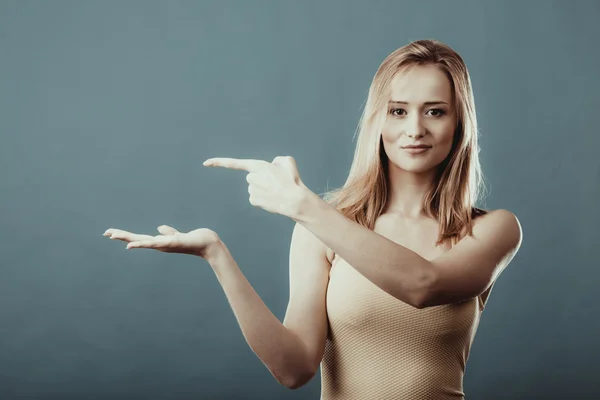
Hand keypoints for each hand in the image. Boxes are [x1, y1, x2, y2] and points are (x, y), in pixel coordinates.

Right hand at [103, 225, 221, 259]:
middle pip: (137, 240)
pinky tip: (131, 245)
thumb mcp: (177, 235)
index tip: (112, 233)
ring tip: (114, 235)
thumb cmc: (194, 240)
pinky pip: (154, 243)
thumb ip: (168, 232)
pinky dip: (142, 244)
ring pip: (143, 241)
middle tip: (106, 233)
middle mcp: (160, 245)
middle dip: (121, 236)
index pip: (140, 238)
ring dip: (128, 239)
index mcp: (160, 242)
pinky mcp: (172, 243)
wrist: (207, 244)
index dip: (126, 236)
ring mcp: (165, 245)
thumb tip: (160, 228)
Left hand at [203, 155, 308, 217]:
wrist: (295, 200)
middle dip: (261, 180)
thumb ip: (277, 160)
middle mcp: (251, 178)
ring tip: (277, 191)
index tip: (205, 163)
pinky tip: (272, 199)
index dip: (219, 162)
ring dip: (263, 189)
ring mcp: (251, 190)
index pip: (234, 163)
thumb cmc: (293, 181)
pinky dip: (263, 199)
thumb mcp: (288, 162)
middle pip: (252, 177)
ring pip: (254, 188)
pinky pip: (255, 198)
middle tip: (276, 183)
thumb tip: (272, 166)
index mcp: (257, 166)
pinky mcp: (253, 201)